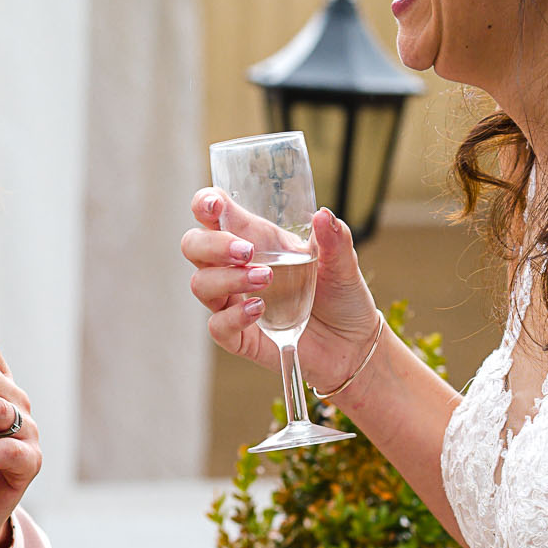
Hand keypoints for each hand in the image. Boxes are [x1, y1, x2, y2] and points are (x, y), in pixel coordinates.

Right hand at [181, 189, 380, 389]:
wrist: (352, 343)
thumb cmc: (341, 296)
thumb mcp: (343, 264)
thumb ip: (335, 239)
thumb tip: (324, 216)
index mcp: (258, 240)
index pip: (215, 215)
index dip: (204, 204)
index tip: (213, 205)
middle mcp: (238, 268)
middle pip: (195, 246)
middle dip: (212, 244)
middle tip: (245, 251)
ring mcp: (235, 302)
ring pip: (201, 284)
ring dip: (227, 278)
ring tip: (265, 279)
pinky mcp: (240, 336)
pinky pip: (217, 325)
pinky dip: (234, 316)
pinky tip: (259, 309)